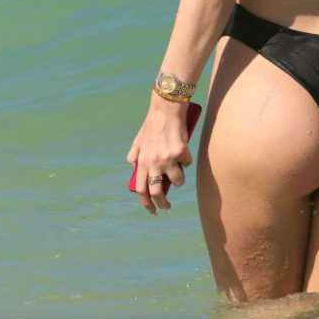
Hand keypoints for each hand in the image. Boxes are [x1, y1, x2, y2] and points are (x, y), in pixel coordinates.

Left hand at [126, 97, 192, 214]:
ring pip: (177, 180)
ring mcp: (168, 158)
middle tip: (166, 206)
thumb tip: (131, 165)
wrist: (166, 109)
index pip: (141, 189)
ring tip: (178, 168)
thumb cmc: (152, 124)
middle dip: (163, 204)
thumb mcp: (138, 139)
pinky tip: (183, 149)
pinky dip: (186, 159)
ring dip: (179, 178)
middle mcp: (154, 163)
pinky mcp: (181, 152)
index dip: (146, 203)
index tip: (152, 210)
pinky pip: (187, 163)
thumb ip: (134, 153)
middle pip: (157, 192)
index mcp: (142, 162)